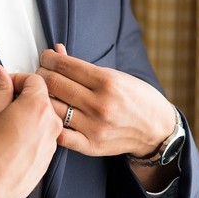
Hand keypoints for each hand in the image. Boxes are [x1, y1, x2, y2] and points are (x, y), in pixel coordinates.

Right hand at [0, 63, 61, 197]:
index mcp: (37, 106)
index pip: (34, 78)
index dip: (17, 78)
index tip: (6, 83)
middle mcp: (51, 121)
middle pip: (42, 96)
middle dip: (23, 96)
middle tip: (5, 102)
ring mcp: (53, 139)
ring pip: (44, 115)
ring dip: (29, 113)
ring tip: (9, 123)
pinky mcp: (50, 153)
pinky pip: (45, 133)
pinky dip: (33, 130)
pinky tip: (15, 138)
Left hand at [37, 45, 174, 158]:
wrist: (157, 129)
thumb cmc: (136, 98)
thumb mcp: (114, 75)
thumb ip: (83, 66)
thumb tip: (57, 51)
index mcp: (107, 81)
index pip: (63, 65)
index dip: (48, 58)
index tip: (46, 57)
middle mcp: (100, 104)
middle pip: (53, 84)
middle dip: (41, 73)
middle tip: (41, 72)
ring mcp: (94, 127)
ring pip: (52, 107)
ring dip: (42, 97)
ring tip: (43, 92)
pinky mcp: (91, 146)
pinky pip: (59, 134)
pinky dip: (50, 122)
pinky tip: (52, 114)